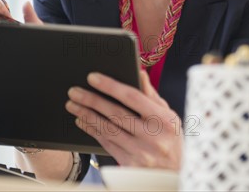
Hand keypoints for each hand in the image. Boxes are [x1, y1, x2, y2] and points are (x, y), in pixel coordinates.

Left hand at [65, 70, 182, 169]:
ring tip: (72, 105)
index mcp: (164, 120)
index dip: (111, 86)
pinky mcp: (130, 164)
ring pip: (107, 129)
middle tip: (74, 91)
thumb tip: (140, 73)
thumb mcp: (170, 117)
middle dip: (92, 100)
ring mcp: (141, 153)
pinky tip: (82, 122)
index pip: (133, 97)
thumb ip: (152, 96)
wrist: (176, 174)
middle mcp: (153, 137)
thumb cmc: (171, 140)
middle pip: (116, 113)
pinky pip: (106, 144)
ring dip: (87, 115)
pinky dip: (92, 131)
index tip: (93, 77)